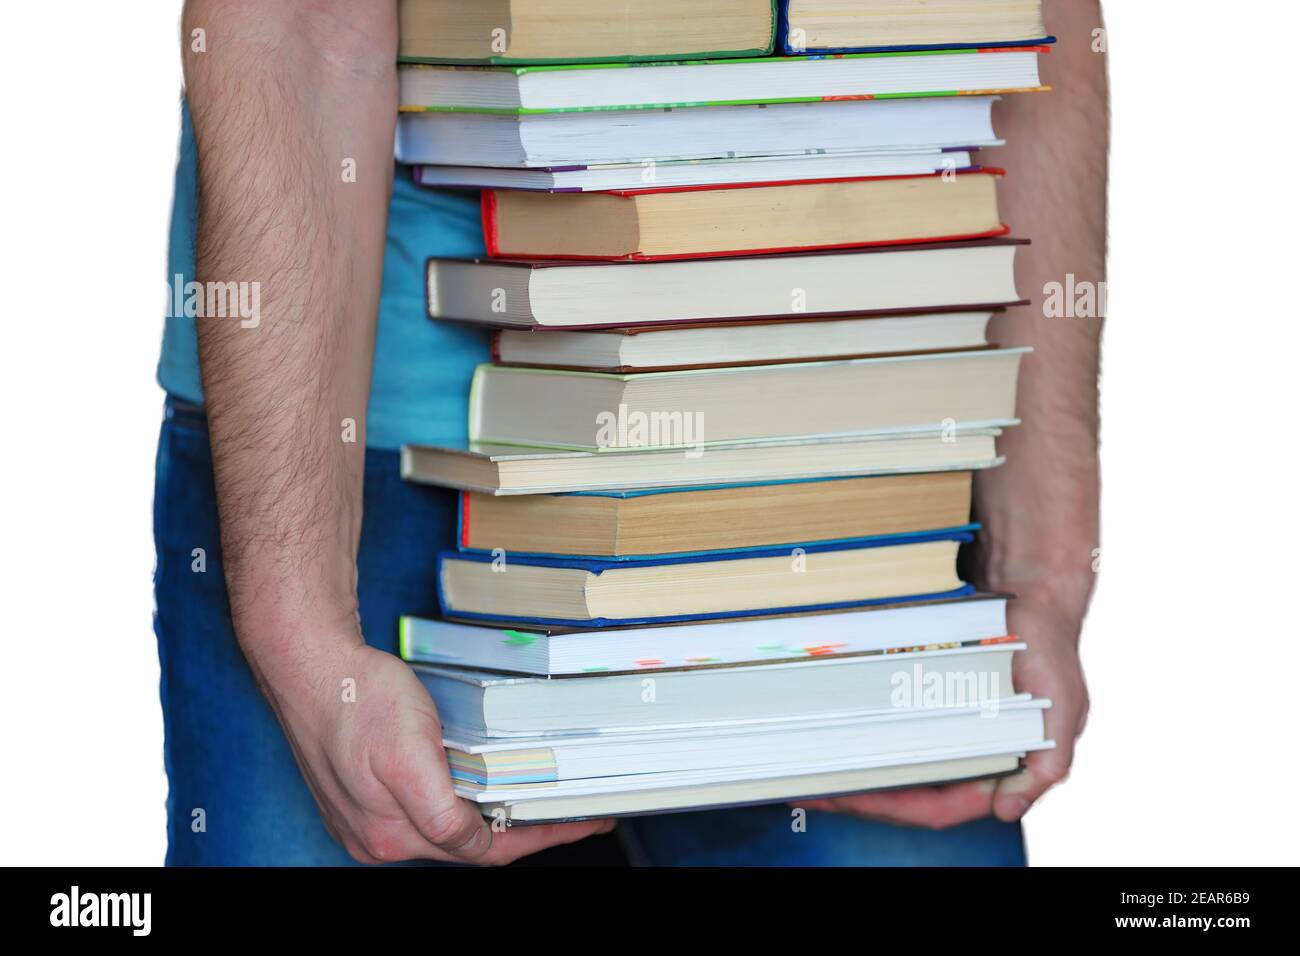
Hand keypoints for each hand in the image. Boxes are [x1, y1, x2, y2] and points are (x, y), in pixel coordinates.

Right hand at [255, 639, 613, 863]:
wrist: (307, 664)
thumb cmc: (356, 700)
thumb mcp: (409, 757)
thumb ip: (441, 813)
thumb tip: (473, 843)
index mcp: (392, 835)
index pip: (485, 852)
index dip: (541, 837)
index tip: (584, 823)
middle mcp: (377, 837)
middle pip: (467, 844)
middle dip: (521, 827)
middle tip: (570, 810)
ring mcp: (367, 817)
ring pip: (445, 825)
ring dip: (489, 813)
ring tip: (533, 793)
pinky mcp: (362, 792)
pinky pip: (423, 806)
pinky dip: (459, 797)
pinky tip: (477, 778)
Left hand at [796, 592, 1088, 826]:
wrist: (1033, 598)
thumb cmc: (1051, 651)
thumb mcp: (1064, 703)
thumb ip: (1049, 761)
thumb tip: (1008, 810)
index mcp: (1002, 767)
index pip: (942, 806)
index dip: (894, 807)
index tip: (850, 798)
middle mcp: (972, 756)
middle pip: (909, 793)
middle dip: (861, 795)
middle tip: (812, 788)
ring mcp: (949, 731)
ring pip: (897, 766)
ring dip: (857, 771)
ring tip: (810, 770)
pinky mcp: (931, 704)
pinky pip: (894, 728)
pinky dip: (866, 736)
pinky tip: (833, 732)